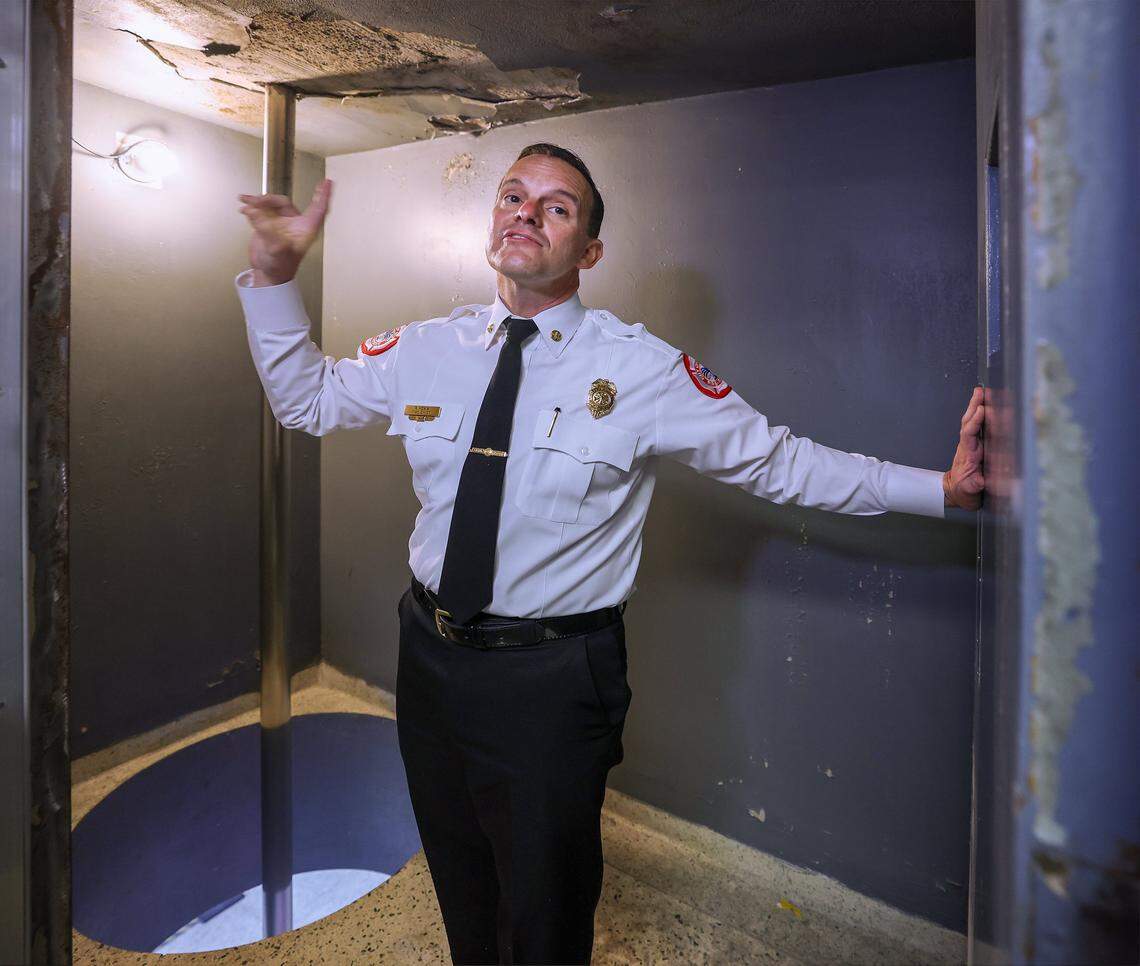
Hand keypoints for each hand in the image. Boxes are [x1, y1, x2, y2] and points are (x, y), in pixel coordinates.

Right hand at [238, 178, 332, 285]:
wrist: (267, 273)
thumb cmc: (280, 267)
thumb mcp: (278, 253)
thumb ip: (269, 234)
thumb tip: (257, 216)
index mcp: (305, 229)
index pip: (318, 209)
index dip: (323, 195)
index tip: (327, 182)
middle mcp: (294, 223)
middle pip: (283, 202)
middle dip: (268, 199)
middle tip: (256, 202)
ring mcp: (280, 222)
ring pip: (270, 204)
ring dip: (257, 201)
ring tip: (245, 201)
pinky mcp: (268, 223)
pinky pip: (260, 209)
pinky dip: (251, 206)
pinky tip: (243, 207)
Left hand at [943, 386, 985, 509]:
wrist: (957, 492)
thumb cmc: (964, 491)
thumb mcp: (970, 491)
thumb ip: (974, 485)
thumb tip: (980, 482)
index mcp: (968, 454)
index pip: (970, 434)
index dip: (975, 422)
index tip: (981, 410)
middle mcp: (969, 446)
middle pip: (969, 422)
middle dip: (973, 406)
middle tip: (979, 391)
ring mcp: (972, 445)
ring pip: (973, 422)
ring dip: (976, 406)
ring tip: (980, 392)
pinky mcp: (977, 446)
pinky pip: (979, 427)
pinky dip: (981, 415)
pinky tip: (985, 405)